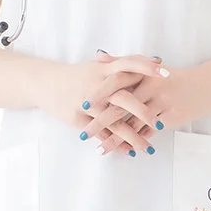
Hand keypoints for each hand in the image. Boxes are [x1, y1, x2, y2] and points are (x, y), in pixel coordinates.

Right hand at [37, 55, 168, 138]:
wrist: (44, 82)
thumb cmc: (77, 75)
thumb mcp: (98, 66)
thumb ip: (127, 64)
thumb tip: (156, 59)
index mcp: (104, 69)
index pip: (129, 64)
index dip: (147, 68)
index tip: (166, 74)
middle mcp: (96, 85)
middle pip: (122, 98)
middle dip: (142, 111)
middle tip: (159, 123)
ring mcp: (87, 103)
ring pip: (112, 121)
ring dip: (130, 135)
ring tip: (147, 147)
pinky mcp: (78, 118)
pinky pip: (99, 132)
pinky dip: (114, 143)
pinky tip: (128, 151)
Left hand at [81, 57, 210, 155]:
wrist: (206, 84)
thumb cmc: (172, 76)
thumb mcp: (147, 66)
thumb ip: (121, 62)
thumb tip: (98, 56)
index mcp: (142, 72)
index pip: (115, 82)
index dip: (99, 95)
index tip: (82, 106)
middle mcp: (151, 86)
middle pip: (121, 105)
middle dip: (101, 121)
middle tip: (84, 133)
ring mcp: (161, 102)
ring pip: (134, 123)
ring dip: (116, 138)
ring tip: (99, 148)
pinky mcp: (170, 116)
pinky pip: (149, 132)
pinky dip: (135, 142)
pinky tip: (123, 150)